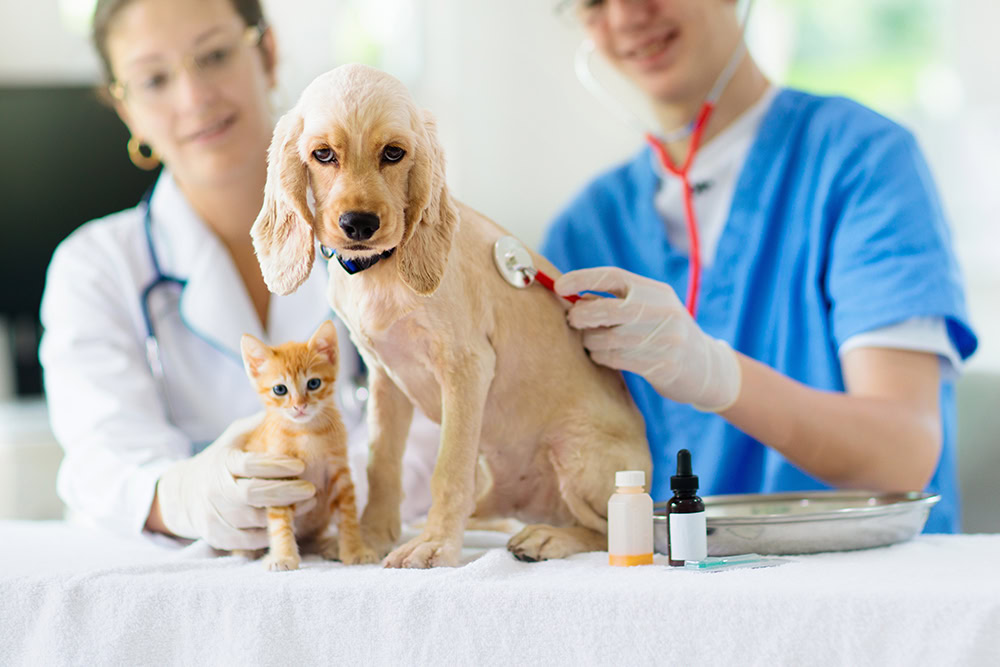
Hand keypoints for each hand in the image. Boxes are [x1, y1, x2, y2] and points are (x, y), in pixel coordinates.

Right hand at [155, 413, 317, 549]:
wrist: (185, 493)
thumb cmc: (223, 459)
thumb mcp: (236, 437)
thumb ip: (261, 426)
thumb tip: (290, 409)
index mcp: (222, 461)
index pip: (249, 464)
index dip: (276, 466)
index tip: (301, 465)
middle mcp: (215, 489)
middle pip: (253, 494)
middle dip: (286, 492)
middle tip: (312, 489)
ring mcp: (214, 515)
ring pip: (254, 520)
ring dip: (284, 514)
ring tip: (309, 504)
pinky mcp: (218, 537)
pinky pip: (249, 540)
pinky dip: (271, 533)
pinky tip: (290, 522)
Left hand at [555, 267, 740, 411]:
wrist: (707, 367)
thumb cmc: (665, 334)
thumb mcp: (651, 309)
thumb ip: (619, 301)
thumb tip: (574, 297)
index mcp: (657, 292)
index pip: (614, 277)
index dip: (583, 279)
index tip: (559, 286)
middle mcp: (662, 311)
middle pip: (607, 309)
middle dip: (581, 315)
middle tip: (572, 320)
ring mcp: (664, 339)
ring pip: (608, 338)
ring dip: (590, 341)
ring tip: (589, 342)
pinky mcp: (662, 365)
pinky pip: (616, 359)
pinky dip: (601, 356)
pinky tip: (601, 355)